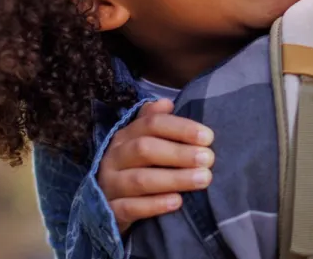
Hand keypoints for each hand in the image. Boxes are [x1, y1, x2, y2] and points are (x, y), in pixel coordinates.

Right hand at [96, 99, 215, 232]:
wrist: (104, 206)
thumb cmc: (134, 169)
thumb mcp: (140, 142)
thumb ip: (153, 122)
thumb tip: (166, 102)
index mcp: (125, 137)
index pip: (151, 124)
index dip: (180, 128)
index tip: (208, 137)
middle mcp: (115, 158)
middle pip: (145, 149)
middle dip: (179, 153)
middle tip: (208, 159)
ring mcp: (110, 185)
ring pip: (140, 180)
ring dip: (174, 178)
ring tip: (203, 179)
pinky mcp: (111, 211)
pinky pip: (130, 207)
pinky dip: (154, 205)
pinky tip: (177, 202)